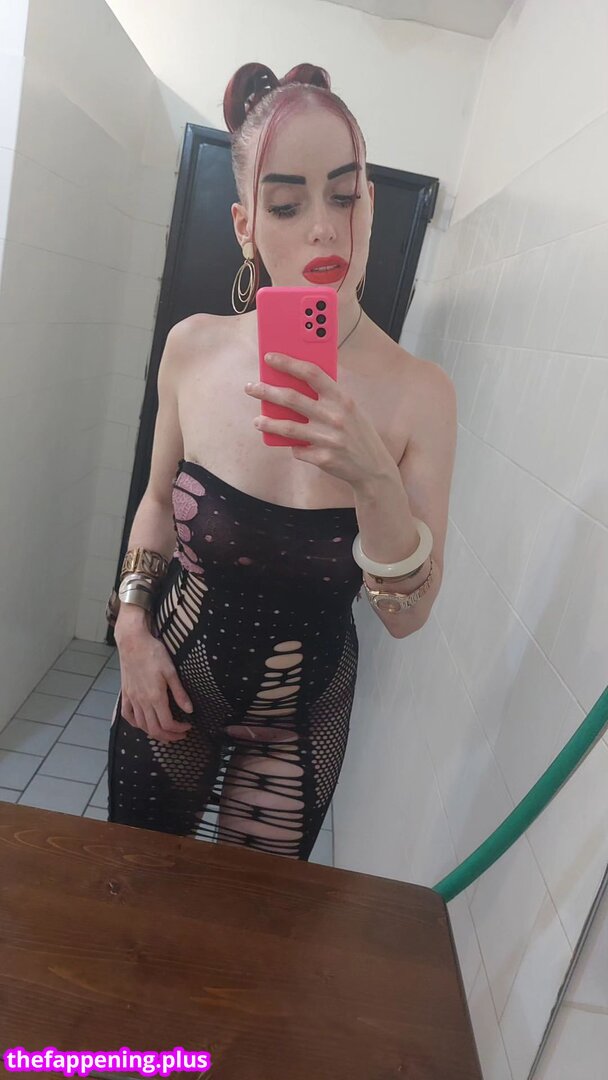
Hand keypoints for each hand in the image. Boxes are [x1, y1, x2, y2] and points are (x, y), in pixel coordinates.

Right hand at [116, 633, 193, 743]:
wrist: (132, 642)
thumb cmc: (154, 653)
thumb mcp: (171, 671)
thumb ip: (179, 693)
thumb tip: (189, 710)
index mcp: (155, 697)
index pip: (167, 723)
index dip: (178, 729)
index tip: (188, 727)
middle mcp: (142, 701)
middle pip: (154, 729)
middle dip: (168, 736)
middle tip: (180, 735)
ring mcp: (131, 698)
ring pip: (141, 725)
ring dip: (154, 733)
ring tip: (165, 732)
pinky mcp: (125, 693)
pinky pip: (127, 715)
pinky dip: (136, 724)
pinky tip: (143, 724)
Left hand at [244, 352, 394, 490]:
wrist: (374, 468)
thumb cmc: (358, 433)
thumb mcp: (350, 409)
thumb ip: (328, 397)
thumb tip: (294, 383)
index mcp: (342, 398)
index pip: (311, 373)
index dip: (288, 363)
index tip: (270, 358)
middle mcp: (335, 416)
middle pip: (292, 398)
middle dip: (266, 391)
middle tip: (251, 388)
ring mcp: (328, 439)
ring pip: (287, 428)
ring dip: (267, 423)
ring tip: (257, 421)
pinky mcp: (323, 458)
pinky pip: (298, 450)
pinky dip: (294, 447)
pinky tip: (292, 446)